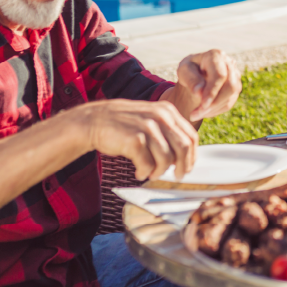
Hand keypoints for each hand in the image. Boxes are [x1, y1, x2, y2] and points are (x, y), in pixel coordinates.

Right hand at [80, 99, 198, 180]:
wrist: (93, 121)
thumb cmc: (123, 124)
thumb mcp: (150, 119)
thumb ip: (167, 131)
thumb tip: (184, 156)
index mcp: (167, 111)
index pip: (191, 136)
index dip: (192, 155)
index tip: (188, 167)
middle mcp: (160, 117)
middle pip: (184, 148)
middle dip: (183, 166)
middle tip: (177, 176)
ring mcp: (147, 127)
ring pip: (166, 159)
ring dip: (160, 172)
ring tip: (151, 173)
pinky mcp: (135, 140)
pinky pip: (148, 165)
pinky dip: (145, 172)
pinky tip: (139, 172)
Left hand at [176, 50, 241, 121]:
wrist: (194, 75)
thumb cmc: (188, 71)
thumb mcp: (184, 72)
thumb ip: (191, 80)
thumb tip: (199, 92)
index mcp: (216, 55)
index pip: (220, 75)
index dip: (213, 91)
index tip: (203, 105)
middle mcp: (229, 63)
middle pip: (230, 86)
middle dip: (214, 103)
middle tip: (195, 114)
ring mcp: (235, 76)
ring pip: (230, 96)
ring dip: (212, 109)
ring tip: (195, 113)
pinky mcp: (236, 88)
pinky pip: (229, 103)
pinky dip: (215, 110)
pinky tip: (203, 110)